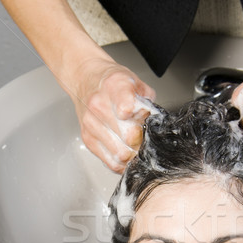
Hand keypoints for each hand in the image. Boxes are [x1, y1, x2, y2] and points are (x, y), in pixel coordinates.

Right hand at [69, 58, 155, 172]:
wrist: (86, 80)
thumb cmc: (112, 83)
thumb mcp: (136, 83)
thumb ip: (148, 103)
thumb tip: (156, 125)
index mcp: (115, 86)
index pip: (126, 108)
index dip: (140, 117)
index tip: (143, 118)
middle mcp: (99, 105)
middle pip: (129, 137)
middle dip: (142, 140)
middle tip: (144, 135)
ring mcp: (91, 123)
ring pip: (121, 153)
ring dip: (133, 153)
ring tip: (135, 143)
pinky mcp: (88, 139)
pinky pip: (111, 162)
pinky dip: (123, 162)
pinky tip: (126, 151)